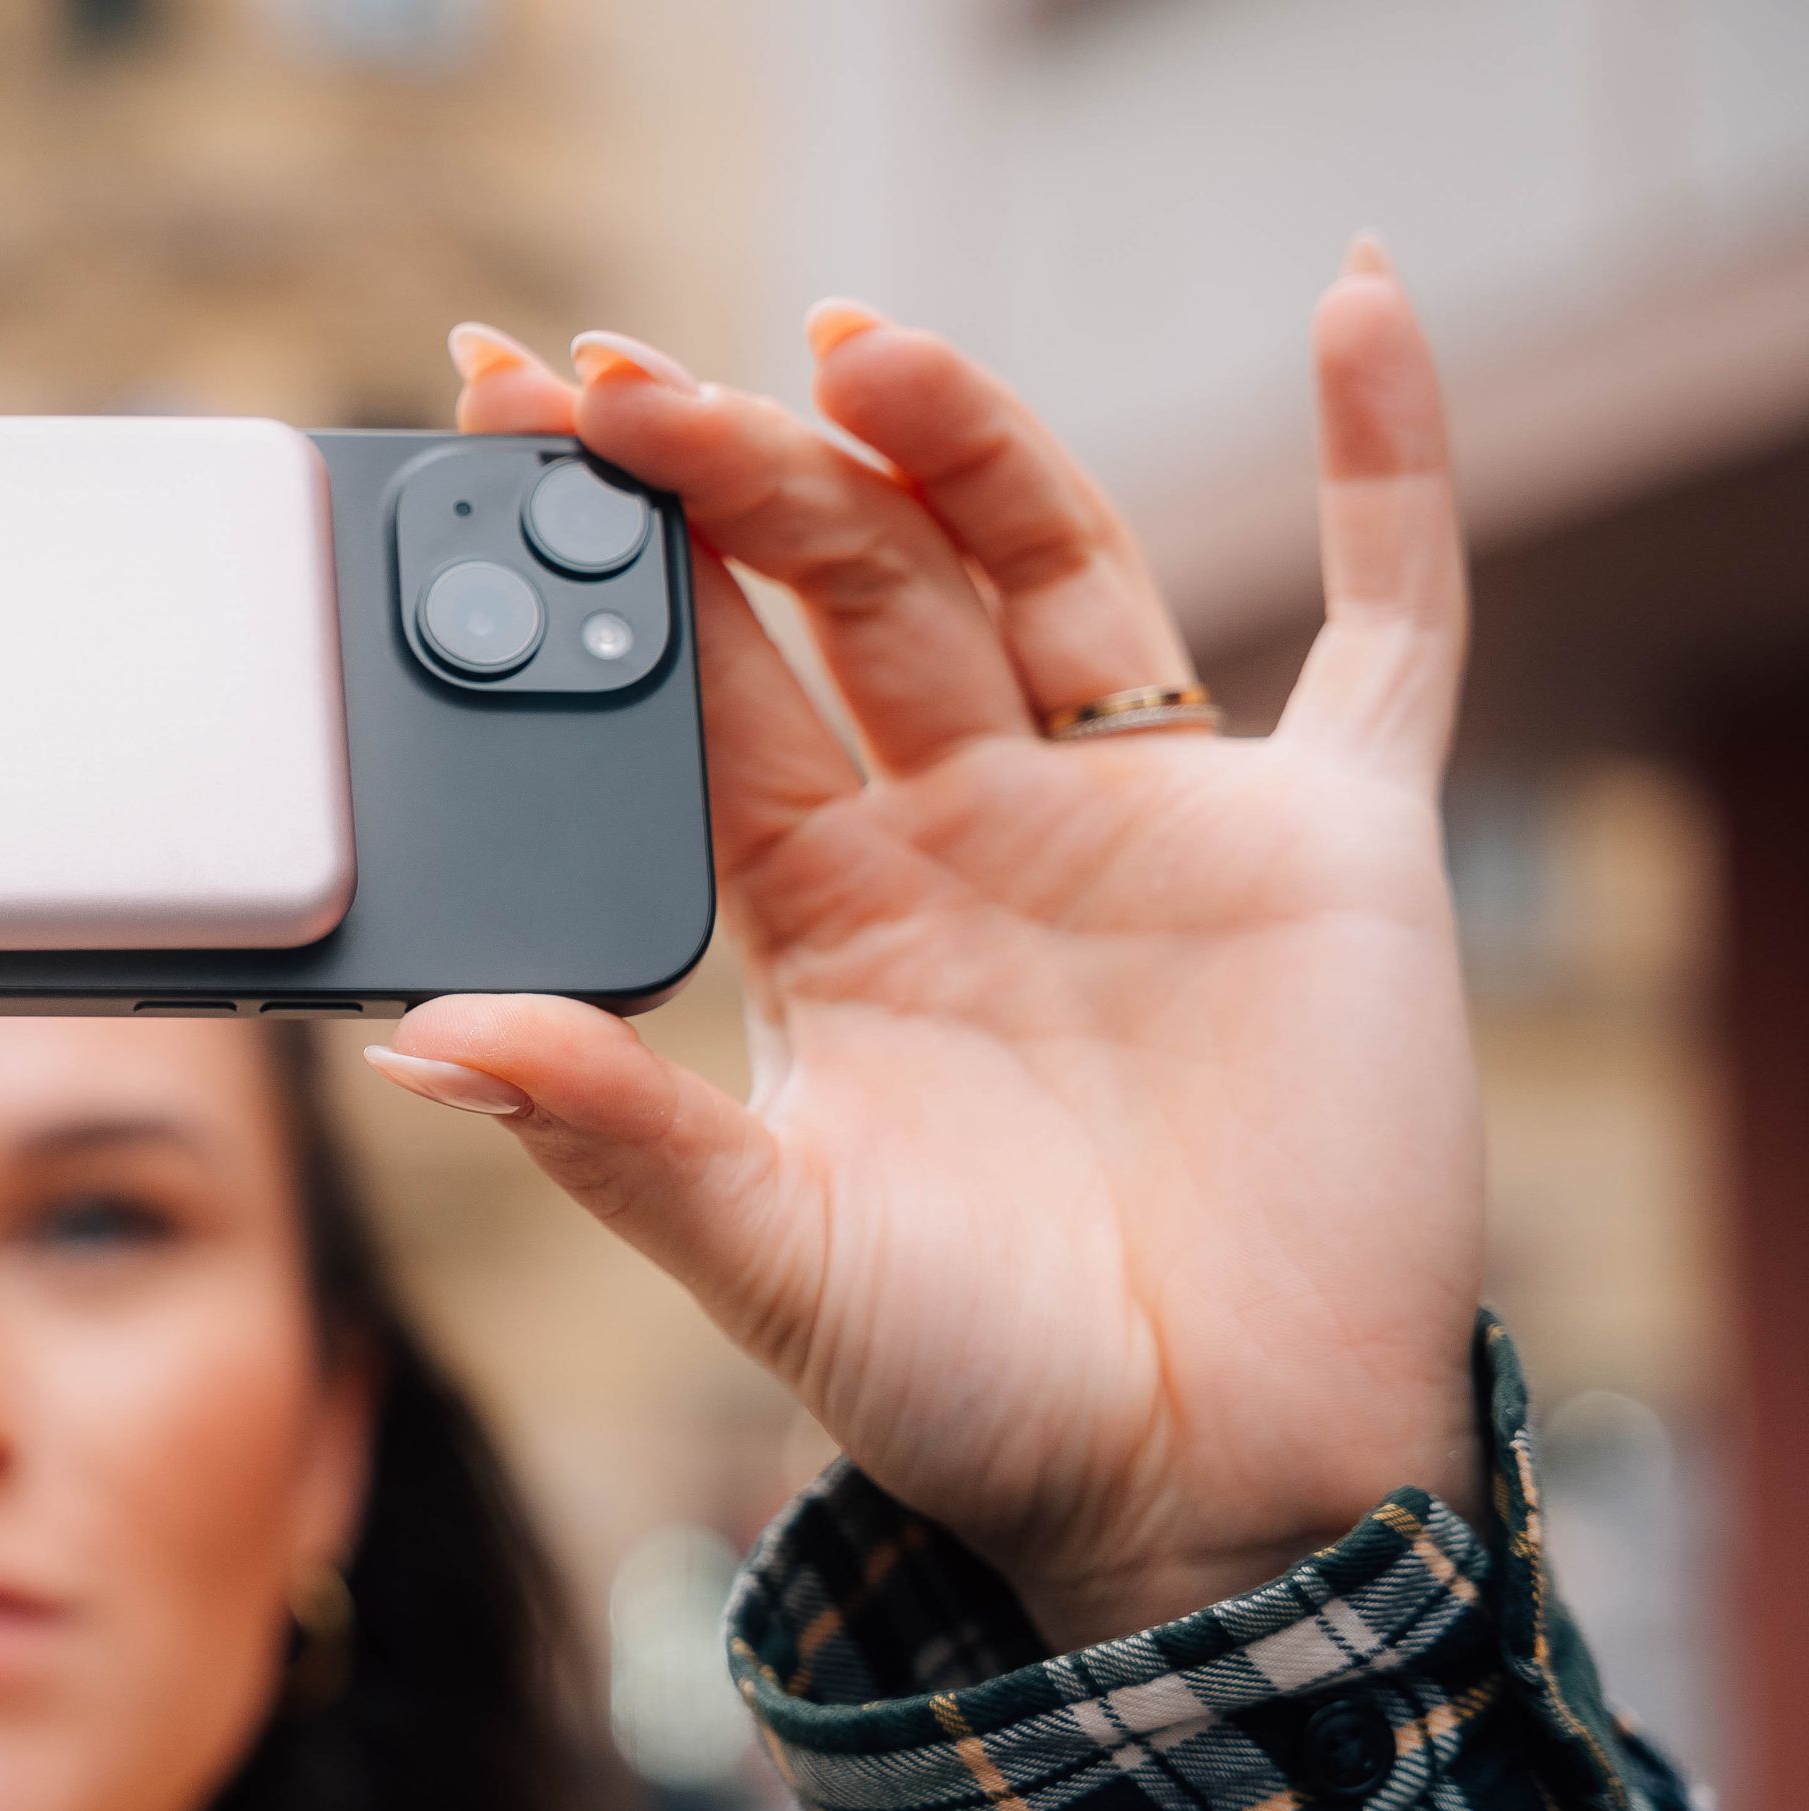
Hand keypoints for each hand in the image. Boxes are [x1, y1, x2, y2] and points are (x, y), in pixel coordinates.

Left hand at [392, 255, 1479, 1652]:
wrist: (1201, 1496)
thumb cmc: (974, 1394)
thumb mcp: (767, 1251)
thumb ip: (609, 1132)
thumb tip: (422, 1036)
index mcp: (825, 906)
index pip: (705, 685)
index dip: (620, 558)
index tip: (511, 425)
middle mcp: (967, 832)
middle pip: (849, 590)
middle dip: (740, 474)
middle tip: (624, 375)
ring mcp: (1143, 819)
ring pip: (1044, 564)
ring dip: (961, 443)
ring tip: (855, 344)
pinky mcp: (1326, 841)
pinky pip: (1390, 619)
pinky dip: (1391, 466)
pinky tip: (1356, 311)